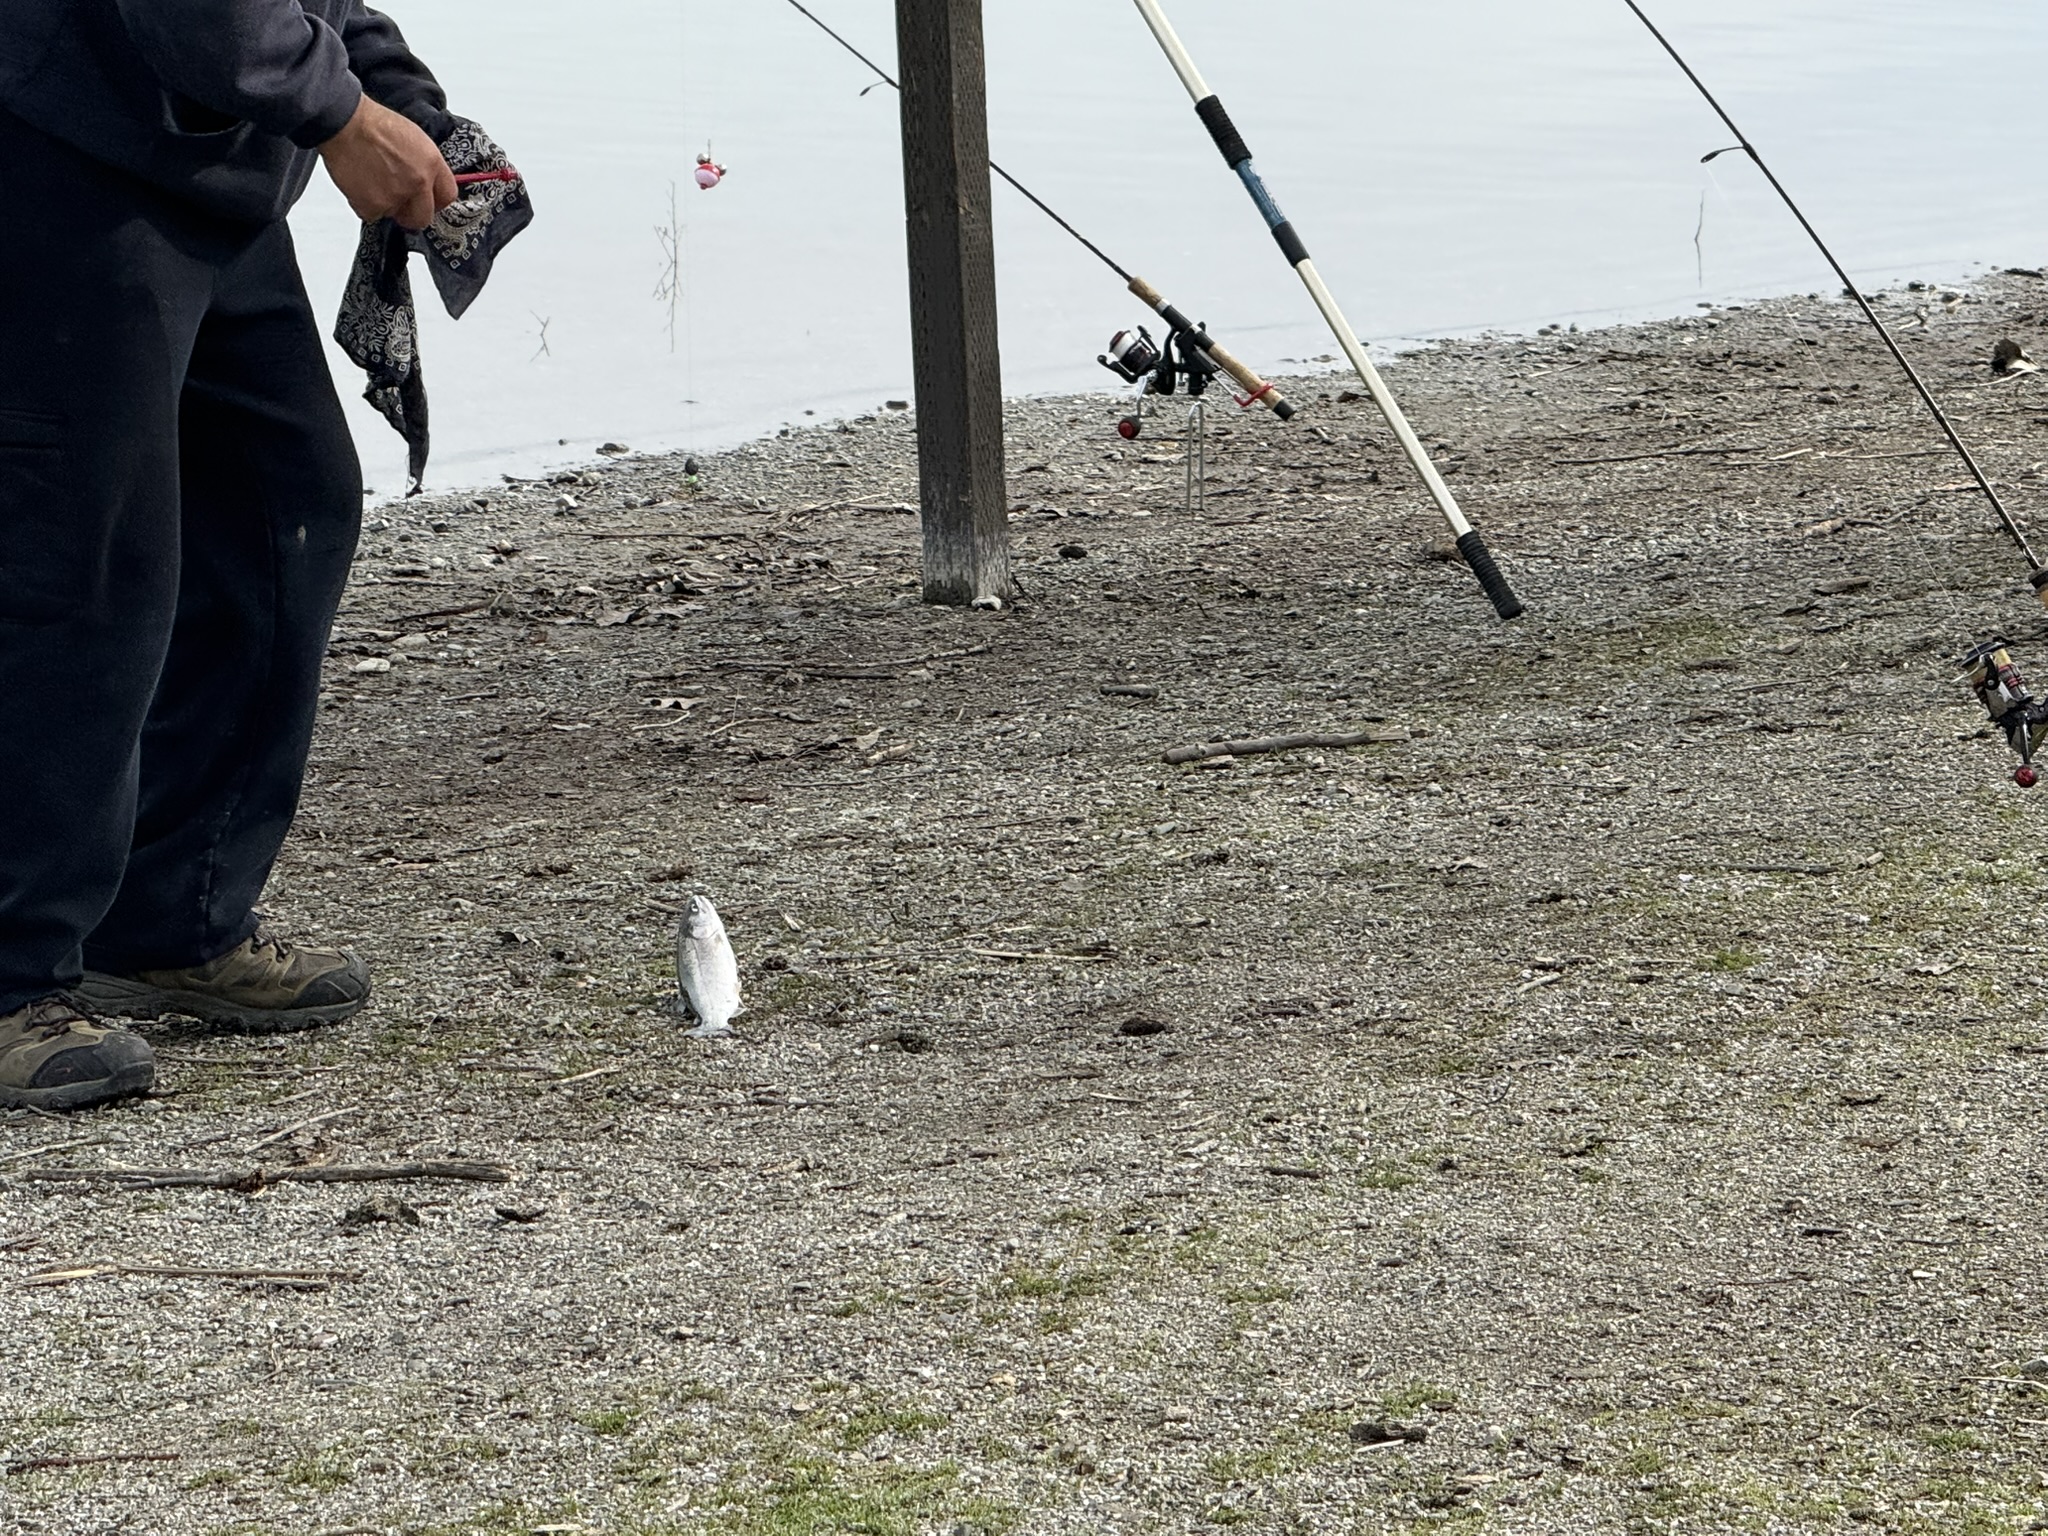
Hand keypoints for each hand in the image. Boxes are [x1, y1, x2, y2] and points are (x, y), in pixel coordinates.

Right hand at [319, 94, 456, 229]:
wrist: (344, 121)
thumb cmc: (373, 124)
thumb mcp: (414, 138)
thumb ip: (424, 165)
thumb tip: (427, 184)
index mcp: (431, 163)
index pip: (447, 196)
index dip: (435, 202)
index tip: (427, 202)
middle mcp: (418, 182)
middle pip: (423, 217)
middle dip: (411, 213)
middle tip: (398, 202)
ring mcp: (396, 195)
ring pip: (394, 214)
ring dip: (384, 204)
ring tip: (372, 179)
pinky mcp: (373, 205)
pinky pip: (371, 214)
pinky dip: (364, 204)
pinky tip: (360, 183)